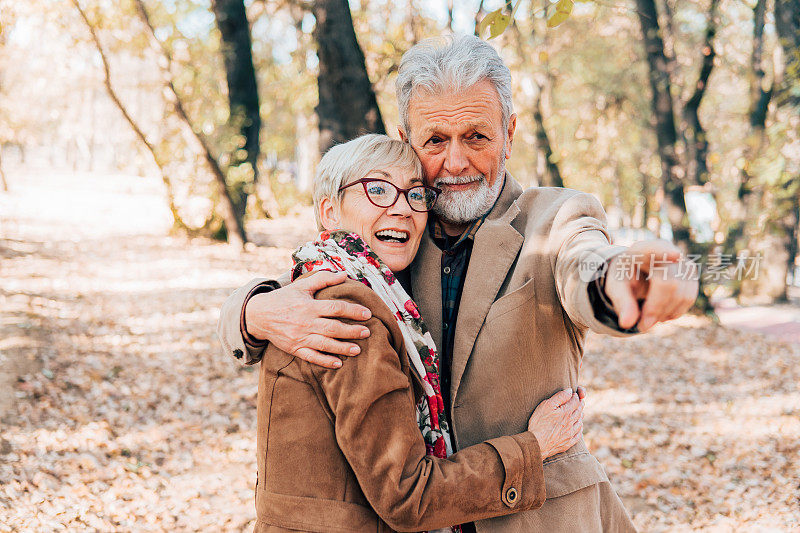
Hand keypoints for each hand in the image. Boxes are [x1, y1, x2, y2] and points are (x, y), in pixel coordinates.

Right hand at [244, 271, 371, 368]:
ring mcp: (300, 337)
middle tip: (367, 332)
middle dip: (352, 331)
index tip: (367, 313)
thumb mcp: (302, 285)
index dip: (353, 311)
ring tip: (357, 350)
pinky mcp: (294, 349)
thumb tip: (344, 274)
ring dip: (342, 348)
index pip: (335, 308)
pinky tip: (338, 363)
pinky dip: (325, 361)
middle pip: (333, 328)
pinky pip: (312, 357)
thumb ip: (323, 279)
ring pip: (324, 345)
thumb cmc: (284, 298)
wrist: (258, 315)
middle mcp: (305, 322)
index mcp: (309, 306)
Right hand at [527, 388, 584, 458]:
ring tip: (579, 412)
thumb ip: (559, 397)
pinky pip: (578, 435)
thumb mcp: (546, 405)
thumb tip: (569, 391)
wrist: (537, 444)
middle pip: (579, 411)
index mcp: (566, 412)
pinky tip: (578, 427)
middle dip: (580, 404)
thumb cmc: (539, 423)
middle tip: (579, 401)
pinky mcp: (568, 443)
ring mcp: (570, 433)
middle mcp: (571, 423)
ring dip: (580, 416)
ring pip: (580, 422)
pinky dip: (579, 429)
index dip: (576, 395)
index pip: (576, 401)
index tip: (574, 393)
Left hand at [604, 240, 698, 331]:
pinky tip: (661, 314)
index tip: (675, 256)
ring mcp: (682, 262)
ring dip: (665, 313)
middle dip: (656, 309)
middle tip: (642, 326)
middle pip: (669, 283)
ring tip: (648, 318)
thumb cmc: (624, 278)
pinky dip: (674, 312)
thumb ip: (621, 302)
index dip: (665, 253)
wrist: (637, 273)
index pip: (654, 249)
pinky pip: (688, 299)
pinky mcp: (691, 276)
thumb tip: (627, 324)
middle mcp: (667, 251)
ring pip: (682, 294)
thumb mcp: (616, 288)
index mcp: (641, 250)